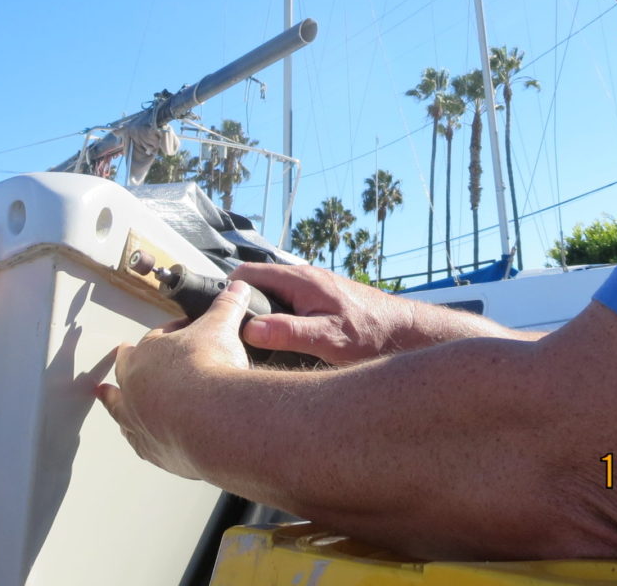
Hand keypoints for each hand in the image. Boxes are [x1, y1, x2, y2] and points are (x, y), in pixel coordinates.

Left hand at [96, 279, 252, 477]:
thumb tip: (237, 288)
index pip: (156, 338)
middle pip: (127, 370)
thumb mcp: (222, 326)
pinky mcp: (153, 449)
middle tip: (124, 354)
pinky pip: (138, 442)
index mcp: (148, 354)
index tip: (185, 331)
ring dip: (116, 402)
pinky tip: (140, 438)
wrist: (213, 419)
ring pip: (121, 409)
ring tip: (108, 396)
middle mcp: (136, 387)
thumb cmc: (209, 369)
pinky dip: (139, 437)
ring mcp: (140, 421)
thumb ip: (227, 306)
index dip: (172, 332)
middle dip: (128, 361)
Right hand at [231, 263, 416, 363]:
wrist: (403, 331)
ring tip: (244, 341)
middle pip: (256, 283)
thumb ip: (289, 333)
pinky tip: (274, 341)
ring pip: (271, 294)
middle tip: (225, 334)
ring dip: (258, 311)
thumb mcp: (328, 339)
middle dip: (239, 303)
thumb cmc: (370, 334)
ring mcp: (311, 287)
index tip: (214, 316)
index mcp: (300, 281)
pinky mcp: (319, 299)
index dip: (226, 292)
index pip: (248, 274)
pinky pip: (286, 302)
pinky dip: (275, 315)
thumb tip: (249, 329)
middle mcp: (304, 277)